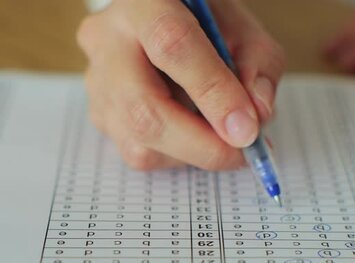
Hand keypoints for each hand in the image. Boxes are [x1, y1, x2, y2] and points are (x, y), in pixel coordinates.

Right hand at [77, 0, 284, 169]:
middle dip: (200, 144)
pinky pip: (137, 153)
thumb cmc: (199, 23)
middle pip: (143, 109)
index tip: (247, 129)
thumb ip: (257, 64)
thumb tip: (256, 117)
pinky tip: (190, 132)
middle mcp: (107, 42)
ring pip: (138, 142)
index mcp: (142, 3)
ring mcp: (96, 83)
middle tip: (241, 154)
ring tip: (217, 134)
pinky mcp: (98, 115)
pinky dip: (176, 155)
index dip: (212, 92)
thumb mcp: (239, 27)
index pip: (171, 45)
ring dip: (191, 153)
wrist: (153, 24)